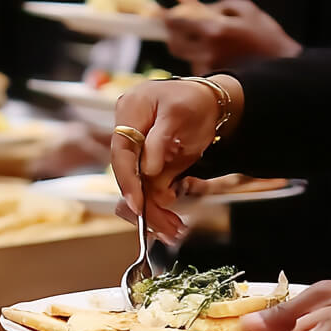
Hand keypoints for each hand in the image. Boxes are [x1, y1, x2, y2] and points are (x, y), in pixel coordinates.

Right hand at [110, 75, 243, 243]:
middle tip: (164, 226)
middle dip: (145, 205)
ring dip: (154, 213)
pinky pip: (147, 191)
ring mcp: (136, 152)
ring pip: (137, 189)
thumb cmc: (194, 101)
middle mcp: (127, 134)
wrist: (209, 103)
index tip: (138, 204)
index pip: (121, 152)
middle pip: (127, 176)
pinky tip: (170, 222)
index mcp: (129, 112)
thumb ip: (160, 140)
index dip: (128, 181)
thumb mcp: (179, 113)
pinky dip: (159, 209)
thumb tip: (147, 170)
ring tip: (172, 229)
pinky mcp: (147, 167)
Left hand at [163, 0, 301, 73]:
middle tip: (182, 24)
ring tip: (216, 40)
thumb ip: (208, 4)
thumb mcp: (242, 10)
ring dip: (190, 44)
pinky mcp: (212, 80)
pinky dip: (202, 57)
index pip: (177, 21)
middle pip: (174, 42)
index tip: (153, 10)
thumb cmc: (266, 35)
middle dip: (174, 32)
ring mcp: (208, 68)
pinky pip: (197, 66)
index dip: (163, 15)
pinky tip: (222, 55)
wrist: (284, 69)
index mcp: (215, 29)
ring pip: (185, 55)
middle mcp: (207, 51)